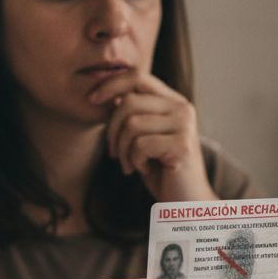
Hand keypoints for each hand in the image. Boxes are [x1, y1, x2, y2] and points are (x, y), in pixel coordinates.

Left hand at [90, 71, 217, 202]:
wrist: (186, 202)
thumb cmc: (162, 171)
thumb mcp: (144, 137)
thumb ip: (133, 114)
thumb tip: (109, 95)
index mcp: (173, 101)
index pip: (137, 76)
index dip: (110, 84)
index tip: (91, 100)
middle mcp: (182, 108)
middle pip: (128, 101)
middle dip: (112, 129)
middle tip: (116, 153)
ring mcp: (184, 125)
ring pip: (131, 123)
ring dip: (123, 149)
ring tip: (131, 164)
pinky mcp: (182, 145)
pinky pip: (140, 144)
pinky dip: (135, 161)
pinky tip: (145, 170)